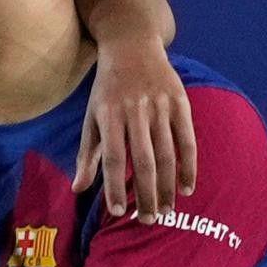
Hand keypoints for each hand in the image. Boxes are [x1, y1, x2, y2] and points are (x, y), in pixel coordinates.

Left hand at [72, 39, 196, 222]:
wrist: (132, 46)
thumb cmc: (107, 89)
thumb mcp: (91, 117)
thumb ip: (87, 155)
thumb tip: (77, 190)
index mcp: (108, 115)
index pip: (111, 157)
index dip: (114, 186)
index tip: (119, 212)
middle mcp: (134, 111)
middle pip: (142, 160)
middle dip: (146, 193)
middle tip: (149, 220)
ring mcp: (159, 106)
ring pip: (166, 153)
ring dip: (168, 186)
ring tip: (167, 210)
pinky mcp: (180, 102)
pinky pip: (187, 139)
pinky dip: (189, 165)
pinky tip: (187, 188)